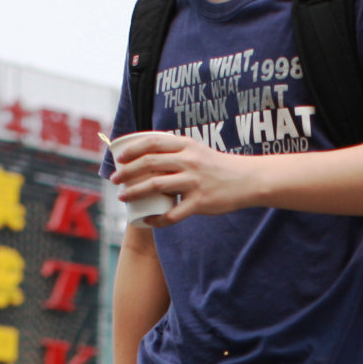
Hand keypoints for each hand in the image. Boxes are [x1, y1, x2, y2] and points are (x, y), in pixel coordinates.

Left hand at [109, 132, 257, 225]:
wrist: (247, 180)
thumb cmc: (219, 166)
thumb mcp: (198, 150)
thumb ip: (177, 150)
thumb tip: (150, 152)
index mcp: (186, 146)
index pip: (152, 143)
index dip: (132, 150)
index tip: (120, 158)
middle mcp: (188, 161)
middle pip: (149, 163)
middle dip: (127, 172)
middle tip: (115, 180)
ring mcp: (194, 182)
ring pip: (156, 186)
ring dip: (135, 192)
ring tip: (124, 197)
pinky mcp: (200, 202)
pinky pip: (173, 214)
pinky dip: (157, 219)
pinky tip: (149, 220)